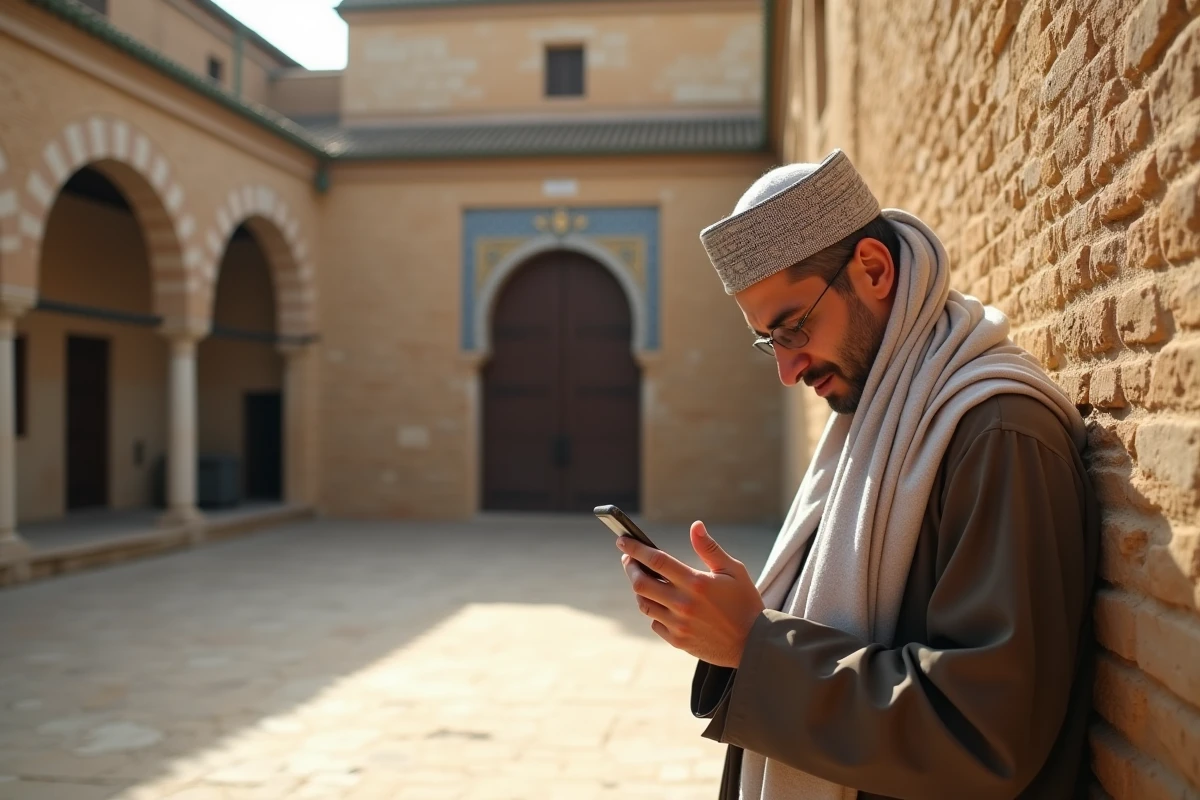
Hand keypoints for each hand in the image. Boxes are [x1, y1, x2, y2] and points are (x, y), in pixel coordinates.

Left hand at [617, 521, 764, 668]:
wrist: (753, 644)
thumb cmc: (745, 602)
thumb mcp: (733, 570)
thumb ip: (709, 548)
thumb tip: (695, 526)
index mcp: (696, 583)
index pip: (656, 561)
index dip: (635, 548)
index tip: (622, 540)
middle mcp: (683, 604)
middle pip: (640, 583)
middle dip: (630, 567)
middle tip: (629, 559)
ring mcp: (678, 624)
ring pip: (644, 604)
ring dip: (639, 589)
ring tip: (643, 579)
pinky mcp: (678, 640)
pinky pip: (655, 623)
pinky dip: (654, 611)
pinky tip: (660, 603)